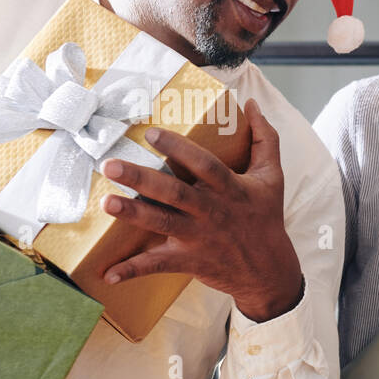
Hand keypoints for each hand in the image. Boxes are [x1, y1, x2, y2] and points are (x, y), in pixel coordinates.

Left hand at [99, 99, 303, 321]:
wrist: (270, 270)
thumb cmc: (267, 217)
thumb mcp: (273, 177)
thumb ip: (265, 139)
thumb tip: (251, 105)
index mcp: (231, 189)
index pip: (205, 165)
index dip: (179, 149)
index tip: (151, 133)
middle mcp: (212, 211)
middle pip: (175, 193)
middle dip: (142, 179)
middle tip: (110, 165)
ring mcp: (199, 237)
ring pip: (162, 223)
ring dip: (133, 215)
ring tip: (105, 203)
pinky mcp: (190, 260)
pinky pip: (158, 265)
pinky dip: (132, 270)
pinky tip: (107, 273)